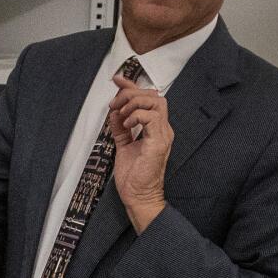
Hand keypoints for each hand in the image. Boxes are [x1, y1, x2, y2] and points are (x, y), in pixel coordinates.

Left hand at [107, 75, 171, 232]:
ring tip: (121, 116)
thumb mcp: (123, 145)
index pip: (148, 98)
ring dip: (133, 104)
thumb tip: (114, 112)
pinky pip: (152, 118)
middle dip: (130, 94)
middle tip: (114, 105)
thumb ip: (120, 127)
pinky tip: (127, 125)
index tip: (116, 80)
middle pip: (153, 95)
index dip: (132, 86)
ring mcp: (163, 135)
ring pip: (155, 102)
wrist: (138, 197)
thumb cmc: (134, 177)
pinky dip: (136, 116)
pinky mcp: (159, 143)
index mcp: (156, 128)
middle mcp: (163, 129)